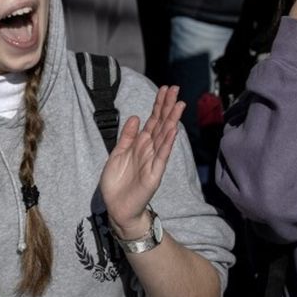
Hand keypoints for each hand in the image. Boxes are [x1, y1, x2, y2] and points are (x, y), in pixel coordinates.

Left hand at [99, 86, 183, 238]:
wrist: (118, 207)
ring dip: (172, 120)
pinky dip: (167, 142)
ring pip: (164, 136)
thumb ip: (127, 136)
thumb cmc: (117, 182)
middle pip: (160, 124)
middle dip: (168, 106)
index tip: (165, 89)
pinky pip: (162, 155)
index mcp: (140, 144)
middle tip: (176, 89)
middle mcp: (149, 150)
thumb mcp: (117, 154)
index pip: (152, 120)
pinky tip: (172, 129)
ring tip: (179, 104)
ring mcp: (153, 161)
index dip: (158, 105)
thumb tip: (135, 117)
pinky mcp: (154, 173)